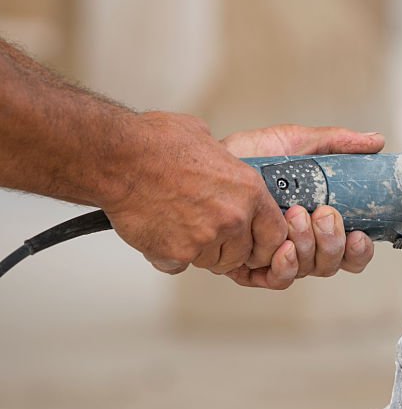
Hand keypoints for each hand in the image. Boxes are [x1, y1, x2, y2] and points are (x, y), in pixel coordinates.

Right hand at [104, 112, 289, 276]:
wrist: (118, 157)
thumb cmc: (156, 144)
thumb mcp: (208, 143)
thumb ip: (227, 167)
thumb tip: (227, 169)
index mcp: (248, 191)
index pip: (276, 233)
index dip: (264, 241)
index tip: (255, 243)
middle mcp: (233, 217)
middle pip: (242, 254)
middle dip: (226, 248)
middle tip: (205, 232)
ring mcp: (206, 238)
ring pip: (211, 261)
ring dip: (196, 251)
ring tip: (176, 223)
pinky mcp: (178, 253)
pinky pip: (179, 265)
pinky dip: (167, 255)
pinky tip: (157, 230)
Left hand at [220, 124, 383, 289]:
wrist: (212, 161)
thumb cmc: (254, 155)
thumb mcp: (300, 143)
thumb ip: (339, 143)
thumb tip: (376, 141)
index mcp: (320, 223)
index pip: (351, 250)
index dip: (359, 250)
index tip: (360, 234)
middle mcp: (302, 244)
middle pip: (331, 264)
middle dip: (332, 242)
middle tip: (323, 214)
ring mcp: (276, 257)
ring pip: (307, 270)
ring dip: (308, 247)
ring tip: (295, 216)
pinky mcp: (249, 267)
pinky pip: (274, 280)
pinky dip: (284, 267)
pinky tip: (282, 248)